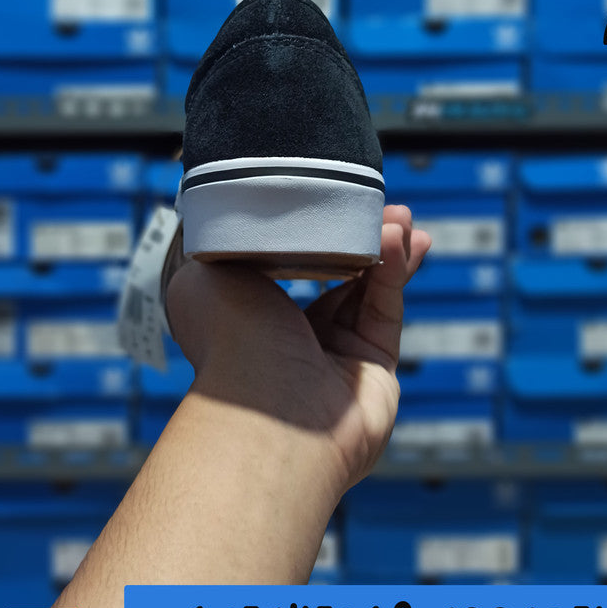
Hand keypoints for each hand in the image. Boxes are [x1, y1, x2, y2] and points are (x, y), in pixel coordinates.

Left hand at [166, 205, 429, 499]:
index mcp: (243, 316)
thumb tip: (234, 211)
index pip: (279, 262)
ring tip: (402, 217)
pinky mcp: (372, 370)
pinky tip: (400, 241)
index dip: (306, 229)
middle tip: (377, 204)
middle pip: (329, 274)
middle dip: (355, 237)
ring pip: (365, 290)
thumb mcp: (204, 271)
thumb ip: (222, 237)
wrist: (270, 410)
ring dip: (384, 248)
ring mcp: (330, 357)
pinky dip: (394, 273)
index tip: (325, 197)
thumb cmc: (228, 340)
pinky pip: (384, 311)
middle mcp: (285, 339)